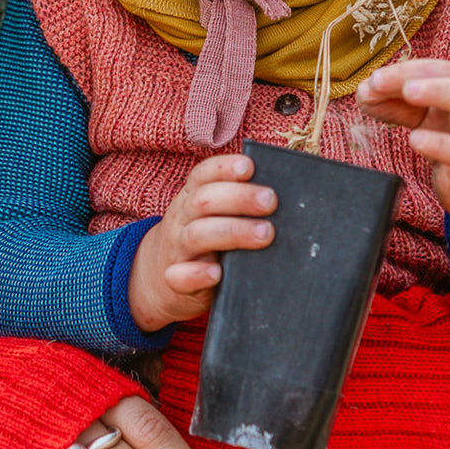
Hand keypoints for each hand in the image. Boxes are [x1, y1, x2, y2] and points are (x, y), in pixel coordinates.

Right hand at [129, 153, 275, 332]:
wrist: (158, 279)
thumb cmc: (204, 240)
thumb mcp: (212, 215)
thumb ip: (238, 204)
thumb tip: (291, 196)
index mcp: (191, 197)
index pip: (203, 175)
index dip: (224, 168)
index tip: (249, 167)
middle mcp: (182, 219)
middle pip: (204, 201)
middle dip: (239, 198)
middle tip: (271, 201)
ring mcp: (177, 249)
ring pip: (197, 235)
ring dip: (232, 232)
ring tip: (265, 234)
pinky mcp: (174, 281)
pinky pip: (179, 276)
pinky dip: (197, 274)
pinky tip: (216, 273)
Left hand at [355, 58, 449, 247]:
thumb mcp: (422, 116)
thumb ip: (394, 103)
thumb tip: (364, 92)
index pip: (437, 67)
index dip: (402, 70)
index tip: (372, 79)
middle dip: (414, 74)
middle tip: (379, 80)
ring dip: (439, 93)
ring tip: (408, 94)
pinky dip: (440, 145)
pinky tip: (416, 139)